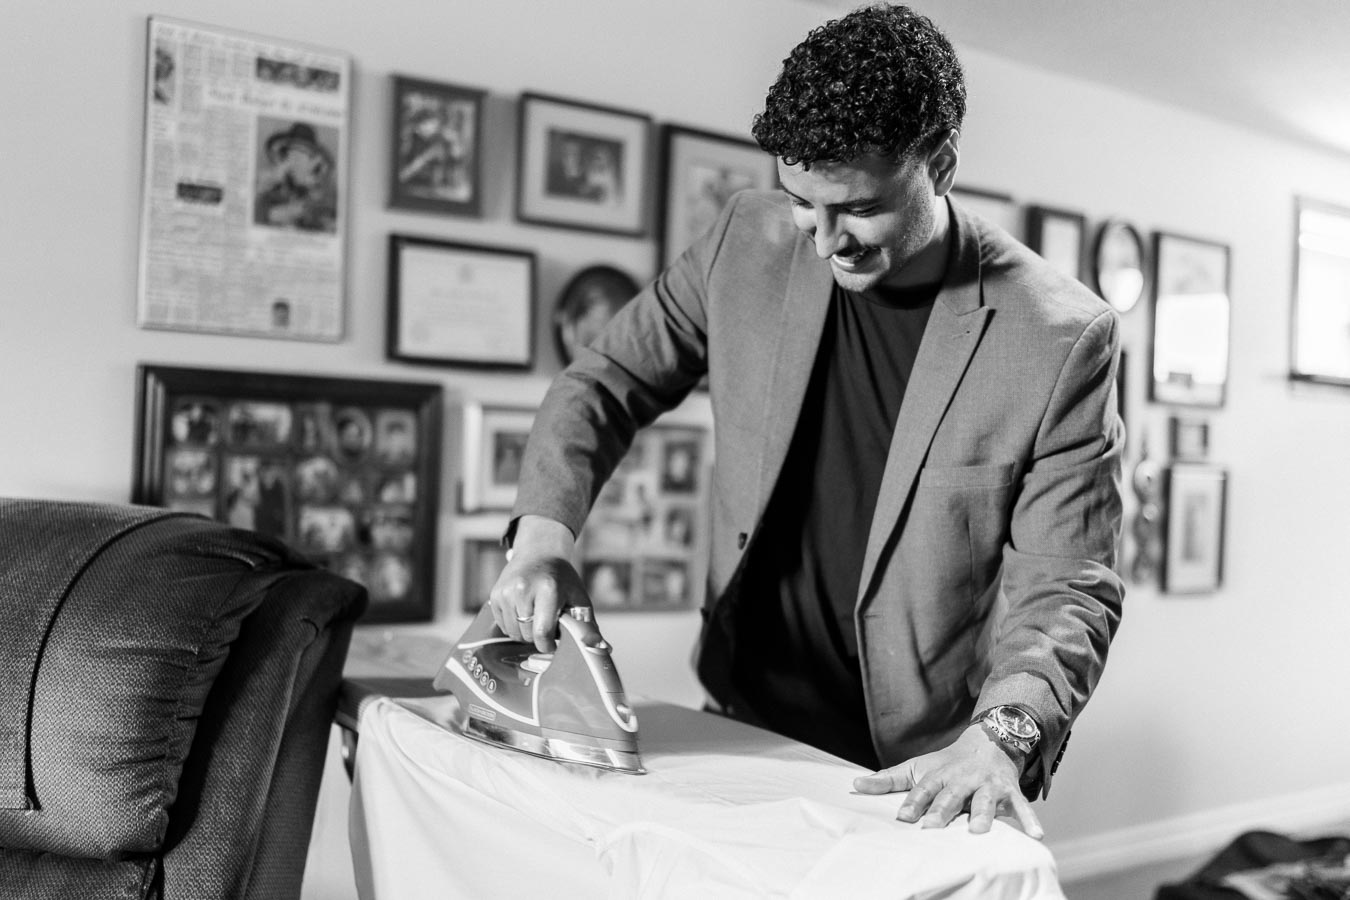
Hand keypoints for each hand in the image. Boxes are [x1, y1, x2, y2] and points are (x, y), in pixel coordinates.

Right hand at [487, 516, 587, 651]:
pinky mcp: (495, 595)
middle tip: (547, 624)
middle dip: (538, 637)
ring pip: (513, 633)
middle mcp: (523, 589)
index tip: (553, 644)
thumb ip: (589, 625)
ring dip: (525, 633)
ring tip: (535, 617)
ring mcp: (506, 592)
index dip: (548, 645)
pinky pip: (502, 625)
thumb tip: (601, 649)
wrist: (539, 552)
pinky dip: (513, 625)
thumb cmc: (562, 578)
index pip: (542, 632)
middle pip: (527, 635)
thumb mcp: (579, 598)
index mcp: (548, 589)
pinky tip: (523, 612)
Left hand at [852, 723, 1043, 839]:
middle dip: (943, 811)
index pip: (923, 789)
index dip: (913, 802)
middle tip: (934, 828)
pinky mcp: (1009, 792)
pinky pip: (1022, 807)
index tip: (903, 817)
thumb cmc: (946, 764)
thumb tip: (854, 784)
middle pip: (951, 796)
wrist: (987, 743)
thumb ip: (888, 780)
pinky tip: (1036, 836)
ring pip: (984, 801)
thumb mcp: (917, 768)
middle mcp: (962, 780)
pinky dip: (1030, 820)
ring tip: (978, 831)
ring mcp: (987, 786)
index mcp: (939, 775)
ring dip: (983, 815)